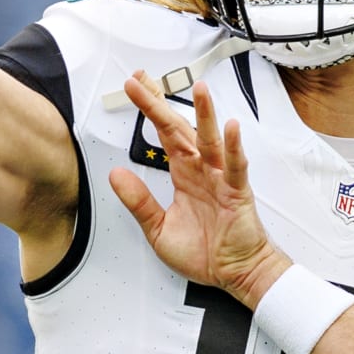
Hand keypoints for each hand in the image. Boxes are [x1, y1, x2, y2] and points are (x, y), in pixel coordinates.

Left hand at [108, 76, 291, 307]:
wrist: (235, 274)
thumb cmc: (205, 252)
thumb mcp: (158, 229)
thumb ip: (138, 201)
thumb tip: (116, 175)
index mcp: (183, 174)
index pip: (162, 133)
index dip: (148, 109)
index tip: (134, 87)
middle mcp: (201, 169)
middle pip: (179, 127)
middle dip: (160, 103)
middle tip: (142, 79)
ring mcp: (220, 178)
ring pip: (210, 140)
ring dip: (205, 114)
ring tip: (199, 89)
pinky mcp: (237, 192)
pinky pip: (235, 166)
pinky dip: (233, 148)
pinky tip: (230, 129)